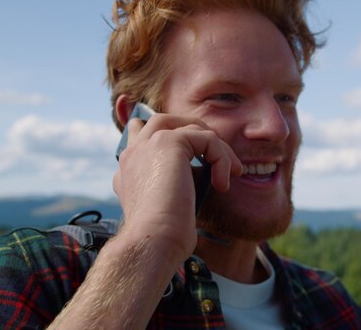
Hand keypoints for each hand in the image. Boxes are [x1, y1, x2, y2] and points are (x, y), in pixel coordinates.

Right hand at [112, 114, 241, 262]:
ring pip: (190, 127)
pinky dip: (222, 159)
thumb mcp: (169, 206)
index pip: (141, 136)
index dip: (170, 140)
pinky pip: (207, 138)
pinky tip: (222, 184)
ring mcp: (148, 144)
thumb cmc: (165, 236)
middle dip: (196, 133)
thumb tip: (205, 178)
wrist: (153, 241)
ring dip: (216, 147)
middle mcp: (133, 152)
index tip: (200, 161)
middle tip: (218, 158)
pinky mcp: (168, 142)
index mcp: (128, 168)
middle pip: (165, 120)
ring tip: (232, 171)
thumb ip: (177, 186)